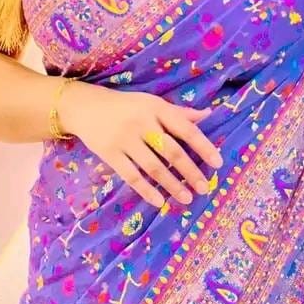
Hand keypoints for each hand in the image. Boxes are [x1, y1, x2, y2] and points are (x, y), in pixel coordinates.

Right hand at [61, 81, 222, 207]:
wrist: (86, 107)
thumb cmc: (126, 105)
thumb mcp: (152, 103)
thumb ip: (179, 112)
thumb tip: (208, 114)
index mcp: (157, 108)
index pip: (185, 129)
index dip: (203, 146)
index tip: (217, 163)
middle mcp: (142, 123)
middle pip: (171, 151)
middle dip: (190, 171)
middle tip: (204, 188)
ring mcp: (125, 139)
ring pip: (154, 167)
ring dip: (172, 184)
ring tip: (187, 198)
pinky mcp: (110, 154)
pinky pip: (131, 176)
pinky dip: (146, 190)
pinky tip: (159, 201)